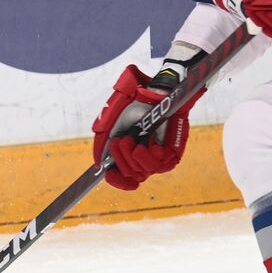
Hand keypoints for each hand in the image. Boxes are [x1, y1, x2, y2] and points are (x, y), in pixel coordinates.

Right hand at [92, 64, 202, 189]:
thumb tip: (99, 164)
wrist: (155, 92)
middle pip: (130, 175)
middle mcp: (144, 158)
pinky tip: (150, 139)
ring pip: (142, 171)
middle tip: (120, 140)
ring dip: (132, 154)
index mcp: (129, 153)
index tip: (108, 174)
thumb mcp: (111, 121)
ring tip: (132, 137)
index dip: (117, 180)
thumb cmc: (135, 103)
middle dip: (120, 158)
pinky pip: (158, 163)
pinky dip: (149, 151)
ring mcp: (159, 158)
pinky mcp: (172, 154)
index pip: (123, 178)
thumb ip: (103, 143)